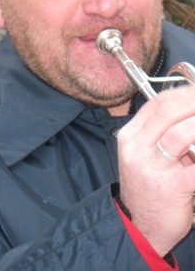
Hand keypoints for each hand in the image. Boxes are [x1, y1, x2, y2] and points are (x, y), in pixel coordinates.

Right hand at [117, 85, 194, 256]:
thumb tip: (193, 115)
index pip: (159, 103)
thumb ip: (166, 134)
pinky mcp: (170, 186)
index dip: (187, 92)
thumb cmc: (150, 190)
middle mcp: (136, 147)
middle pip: (170, 111)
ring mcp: (151, 166)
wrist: (139, 227)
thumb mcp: (147, 156)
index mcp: (131, 136)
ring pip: (182, 132)